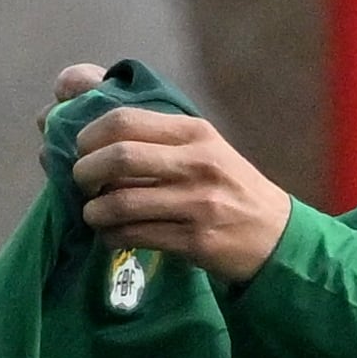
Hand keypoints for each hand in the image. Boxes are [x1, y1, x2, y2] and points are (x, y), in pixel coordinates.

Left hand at [68, 100, 293, 288]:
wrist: (275, 234)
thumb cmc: (228, 186)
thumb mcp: (201, 147)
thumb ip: (152, 134)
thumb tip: (83, 117)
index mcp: (194, 132)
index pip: (125, 120)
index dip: (89, 135)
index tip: (81, 150)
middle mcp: (197, 163)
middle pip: (118, 157)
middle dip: (85, 172)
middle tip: (83, 184)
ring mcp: (197, 203)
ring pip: (121, 203)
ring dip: (94, 211)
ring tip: (94, 213)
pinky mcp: (195, 241)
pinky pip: (135, 235)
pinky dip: (111, 235)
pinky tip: (113, 234)